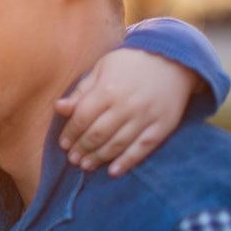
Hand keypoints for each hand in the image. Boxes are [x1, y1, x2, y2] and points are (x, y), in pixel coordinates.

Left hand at [54, 48, 199, 176]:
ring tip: (86, 166)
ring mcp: (145, 117)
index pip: (82, 118)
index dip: (71, 133)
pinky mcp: (162, 126)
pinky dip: (128, 162)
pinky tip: (113, 171)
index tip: (63, 144)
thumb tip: (58, 108)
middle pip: (98, 134)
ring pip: (118, 144)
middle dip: (82, 149)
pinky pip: (143, 148)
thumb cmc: (130, 63)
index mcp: (107, 90)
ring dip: (99, 158)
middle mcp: (126, 106)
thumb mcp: (101, 69)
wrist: (172, 59)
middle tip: (72, 159)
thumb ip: (81, 91)